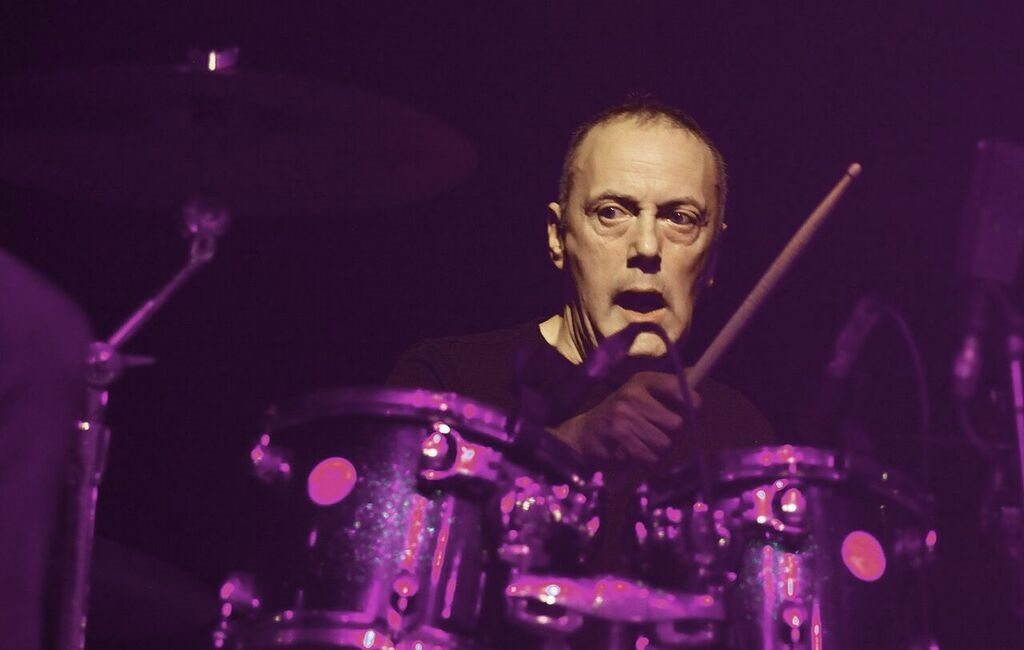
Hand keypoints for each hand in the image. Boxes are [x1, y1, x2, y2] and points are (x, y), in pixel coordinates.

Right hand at [549, 371, 699, 465]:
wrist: (582, 435)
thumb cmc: (619, 416)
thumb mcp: (640, 395)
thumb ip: (668, 388)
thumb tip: (695, 374)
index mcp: (641, 381)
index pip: (678, 388)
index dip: (692, 402)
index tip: (693, 410)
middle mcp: (632, 395)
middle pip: (676, 423)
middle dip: (673, 436)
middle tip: (658, 435)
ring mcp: (623, 417)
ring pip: (665, 444)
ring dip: (658, 451)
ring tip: (643, 445)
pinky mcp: (618, 440)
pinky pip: (650, 458)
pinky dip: (647, 462)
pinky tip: (633, 454)